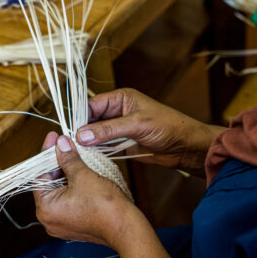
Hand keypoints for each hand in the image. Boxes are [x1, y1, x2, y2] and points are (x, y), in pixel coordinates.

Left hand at [33, 132, 142, 250]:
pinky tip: (83, 174)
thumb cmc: (104, 205)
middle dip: (59, 163)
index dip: (48, 153)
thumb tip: (61, 144)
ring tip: (77, 157)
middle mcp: (49, 219)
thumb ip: (68, 158)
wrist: (125, 227)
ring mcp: (62, 224)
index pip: (40, 174)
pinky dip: (74, 187)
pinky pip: (69, 201)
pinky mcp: (75, 224)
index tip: (54, 138)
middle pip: (49, 183)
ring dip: (68, 174)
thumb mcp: (83, 176)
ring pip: (60, 191)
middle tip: (67, 145)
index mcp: (45, 209)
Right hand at [76, 89, 223, 176]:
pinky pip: (104, 147)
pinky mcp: (123, 144)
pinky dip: (97, 152)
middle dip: (82, 132)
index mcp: (121, 99)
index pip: (93, 105)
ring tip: (77, 153)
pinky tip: (89, 158)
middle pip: (91, 120)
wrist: (185, 146)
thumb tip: (82, 135)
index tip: (71, 132)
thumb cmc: (168, 127)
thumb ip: (109, 130)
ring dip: (88, 144)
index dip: (80, 118)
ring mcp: (120, 129)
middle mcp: (118, 112)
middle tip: (71, 145)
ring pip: (96, 135)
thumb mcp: (137, 125)